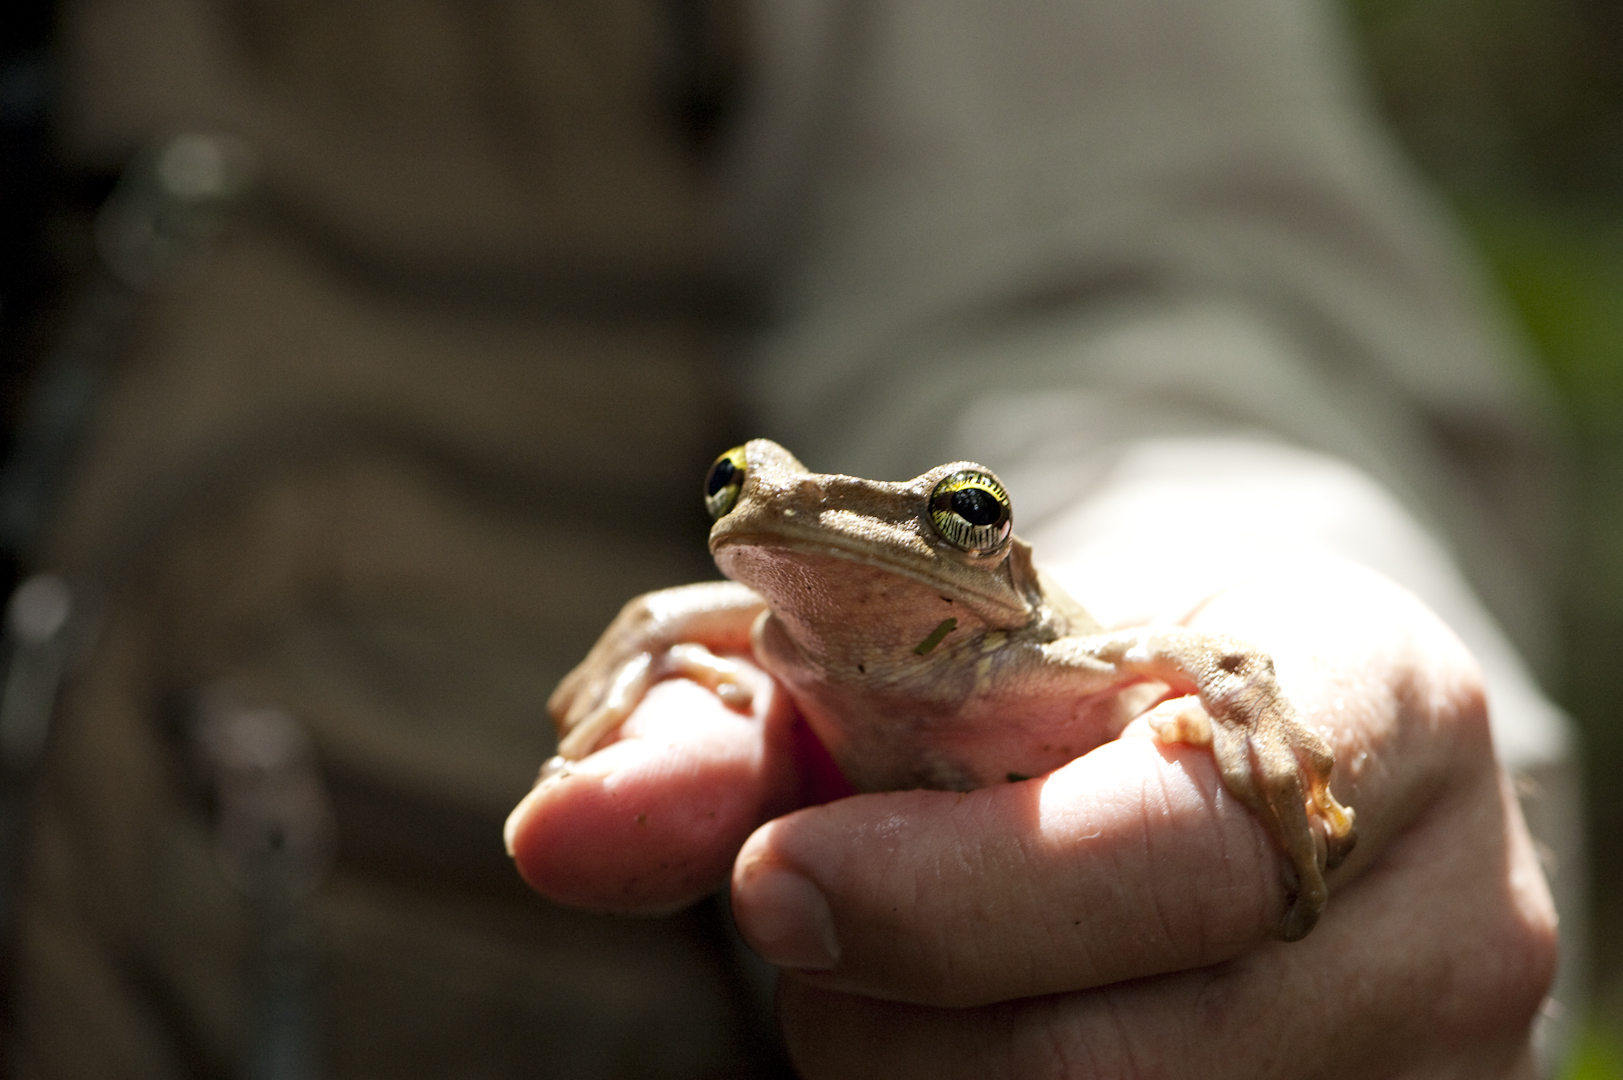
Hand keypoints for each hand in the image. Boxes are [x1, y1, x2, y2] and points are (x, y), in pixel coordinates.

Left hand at [505, 561, 1556, 1077]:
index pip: (1182, 833)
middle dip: (903, 1018)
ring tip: (897, 981)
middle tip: (808, 927)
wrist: (1236, 736)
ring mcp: (1439, 1069)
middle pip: (1132, 1053)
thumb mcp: (918, 664)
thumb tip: (554, 834)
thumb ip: (732, 737)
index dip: (960, 886)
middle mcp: (1450, 902)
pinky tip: (953, 1050)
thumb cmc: (1066, 681)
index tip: (775, 884)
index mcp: (1371, 695)